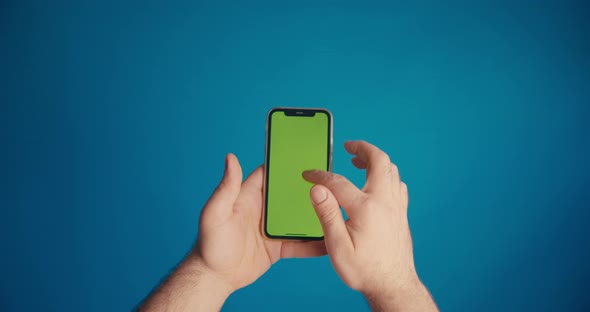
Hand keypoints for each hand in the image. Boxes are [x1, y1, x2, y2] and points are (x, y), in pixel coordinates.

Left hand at [140, 154, 325, 310]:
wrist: (214, 278)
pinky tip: (331, 241)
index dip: (286, 164)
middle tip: (333, 184)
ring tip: (338, 210)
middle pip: (289, 194)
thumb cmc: (210, 244)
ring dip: (314, 215)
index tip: (307, 156)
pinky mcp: (278, 247)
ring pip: (298, 218)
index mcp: (249, 196)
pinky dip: (314, 243)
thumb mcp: (215, 213)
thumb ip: (226, 188)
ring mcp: (272, 228)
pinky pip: (300, 243)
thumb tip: (231, 157)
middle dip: (308, 189)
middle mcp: (263, 209)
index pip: (270, 174)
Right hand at [303, 141, 436, 310]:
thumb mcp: (337, 247)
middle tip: (348, 146)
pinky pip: (398, 184)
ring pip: (391, 170)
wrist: (392, 285)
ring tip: (358, 160)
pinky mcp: (401, 213)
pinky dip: (386, 174)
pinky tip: (376, 182)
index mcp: (366, 208)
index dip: (320, 175)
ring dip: (375, 160)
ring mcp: (396, 206)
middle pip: (379, 161)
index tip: (308, 174)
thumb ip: (327, 214)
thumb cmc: (364, 270)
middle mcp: (384, 202)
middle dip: (363, 148)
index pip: (338, 182)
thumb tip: (318, 189)